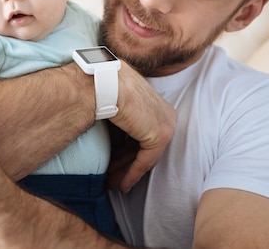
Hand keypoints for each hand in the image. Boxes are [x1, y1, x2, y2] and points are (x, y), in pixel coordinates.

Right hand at [106, 63, 176, 192]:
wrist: (103, 83)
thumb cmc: (102, 89)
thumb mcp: (115, 107)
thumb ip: (120, 126)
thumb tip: (113, 144)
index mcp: (155, 103)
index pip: (142, 134)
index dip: (127, 152)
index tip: (113, 164)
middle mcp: (165, 112)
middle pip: (144, 146)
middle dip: (126, 164)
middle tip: (112, 178)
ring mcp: (166, 123)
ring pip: (145, 155)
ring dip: (128, 172)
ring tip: (113, 184)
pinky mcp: (161, 134)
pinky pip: (146, 161)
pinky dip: (133, 174)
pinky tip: (122, 184)